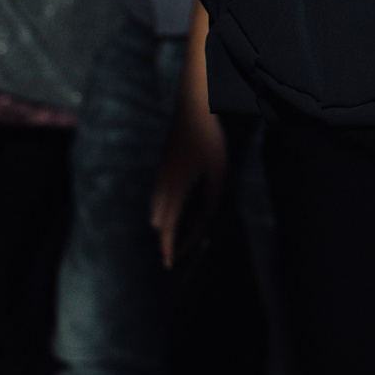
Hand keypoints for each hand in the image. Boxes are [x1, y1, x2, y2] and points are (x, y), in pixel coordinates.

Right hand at [151, 93, 225, 268]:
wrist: (191, 110)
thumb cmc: (209, 139)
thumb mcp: (218, 171)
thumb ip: (212, 198)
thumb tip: (209, 219)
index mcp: (175, 189)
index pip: (168, 227)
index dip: (169, 247)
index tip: (169, 264)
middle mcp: (162, 185)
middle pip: (158, 222)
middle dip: (166, 239)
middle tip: (175, 255)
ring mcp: (160, 175)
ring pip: (156, 209)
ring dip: (164, 224)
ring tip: (174, 236)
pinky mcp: (163, 167)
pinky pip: (158, 197)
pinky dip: (164, 209)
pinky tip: (173, 210)